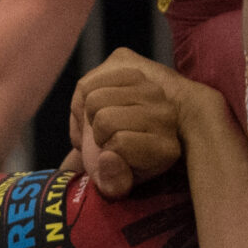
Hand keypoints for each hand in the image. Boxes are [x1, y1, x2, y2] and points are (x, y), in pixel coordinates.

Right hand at [67, 48, 201, 196]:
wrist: (130, 130)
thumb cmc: (120, 162)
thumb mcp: (118, 184)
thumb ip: (113, 182)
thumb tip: (108, 156)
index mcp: (165, 148)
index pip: (120, 143)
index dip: (107, 155)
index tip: (113, 157)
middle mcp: (164, 114)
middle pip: (105, 119)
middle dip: (95, 133)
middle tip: (102, 138)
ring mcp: (149, 87)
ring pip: (94, 98)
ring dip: (88, 114)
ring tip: (99, 122)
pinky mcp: (130, 63)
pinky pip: (88, 82)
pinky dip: (81, 97)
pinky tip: (94, 105)